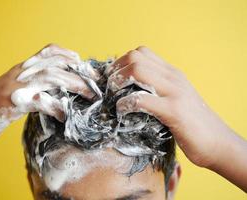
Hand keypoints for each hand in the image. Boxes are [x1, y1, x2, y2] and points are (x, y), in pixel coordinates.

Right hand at [0, 44, 96, 152]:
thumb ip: (34, 88)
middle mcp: (20, 74)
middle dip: (79, 73)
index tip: (83, 64)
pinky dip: (55, 107)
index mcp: (22, 69)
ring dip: (73, 85)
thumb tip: (57, 92)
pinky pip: (39, 101)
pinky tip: (65, 115)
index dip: (68, 55)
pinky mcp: (11, 103)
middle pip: (55, 65)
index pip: (48, 51)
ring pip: (51, 78)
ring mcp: (15, 87)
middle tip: (94, 83)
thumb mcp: (14, 93)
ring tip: (89, 96)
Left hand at [107, 47, 246, 190]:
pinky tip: (122, 112)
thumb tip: (131, 91)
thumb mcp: (175, 98)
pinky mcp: (173, 111)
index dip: (121, 62)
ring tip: (114, 97)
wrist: (218, 143)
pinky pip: (141, 99)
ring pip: (137, 70)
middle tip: (110, 87)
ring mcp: (174, 92)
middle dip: (116, 70)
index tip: (114, 78)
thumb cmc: (193, 124)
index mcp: (172, 73)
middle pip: (135, 57)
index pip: (142, 52)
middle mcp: (173, 77)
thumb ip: (158, 90)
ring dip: (118, 83)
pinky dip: (125, 104)